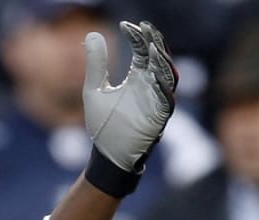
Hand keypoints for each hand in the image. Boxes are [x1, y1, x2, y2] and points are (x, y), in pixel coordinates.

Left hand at [82, 21, 177, 196]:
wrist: (108, 156)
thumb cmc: (104, 124)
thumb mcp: (95, 90)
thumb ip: (96, 64)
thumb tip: (92, 33)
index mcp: (137, 78)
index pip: (143, 51)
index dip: (138, 37)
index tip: (128, 25)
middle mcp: (151, 86)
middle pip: (159, 59)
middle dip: (155, 43)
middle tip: (147, 29)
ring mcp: (157, 101)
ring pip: (167, 76)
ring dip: (162, 62)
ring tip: (154, 47)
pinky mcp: (159, 118)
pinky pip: (167, 100)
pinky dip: (164, 87)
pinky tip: (158, 74)